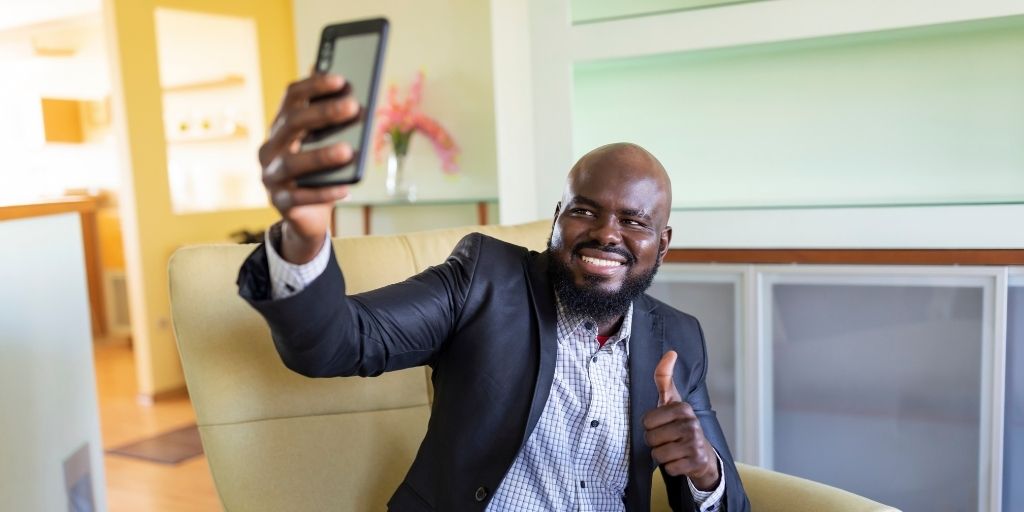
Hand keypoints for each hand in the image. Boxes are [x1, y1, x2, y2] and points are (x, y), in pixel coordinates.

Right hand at [259, 73, 359, 262]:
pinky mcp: (279, 202)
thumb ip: (331, 120)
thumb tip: (350, 88)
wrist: (308, 216)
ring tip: (349, 151)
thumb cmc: (320, 173)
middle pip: (291, 124)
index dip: (314, 86)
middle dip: (322, 113)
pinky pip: (300, 198)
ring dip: (320, 155)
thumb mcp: (325, 144)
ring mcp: (270, 176)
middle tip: (352, 106)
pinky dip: (323, 193)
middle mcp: (270, 148)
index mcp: (281, 127)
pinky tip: (345, 189)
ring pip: (291, 162)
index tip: (340, 79)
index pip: (291, 98)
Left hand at [642, 350, 720, 490]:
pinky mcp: (696, 461)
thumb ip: (664, 378)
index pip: (646, 421)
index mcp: (682, 407)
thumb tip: (671, 352)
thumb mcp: (672, 401)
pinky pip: (668, 467)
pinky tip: (681, 460)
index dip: (650, 426)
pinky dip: (671, 467)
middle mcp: (691, 423)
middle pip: (650, 438)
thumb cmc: (680, 425)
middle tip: (668, 439)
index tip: (662, 424)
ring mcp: (695, 443)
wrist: (703, 455)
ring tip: (673, 449)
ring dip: (662, 455)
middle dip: (654, 442)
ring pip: (657, 454)